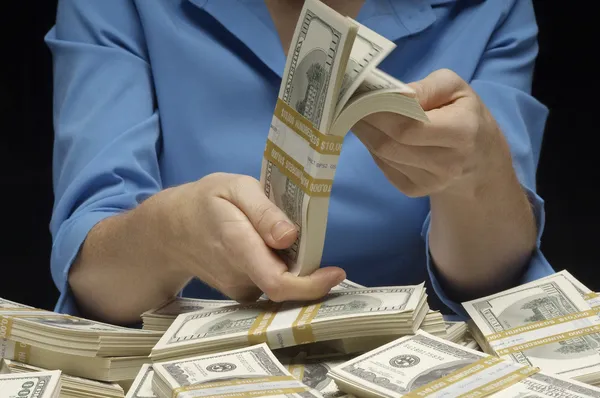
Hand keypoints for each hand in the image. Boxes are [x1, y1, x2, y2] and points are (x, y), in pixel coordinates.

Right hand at [162, 172, 345, 302]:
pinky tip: (268, 247)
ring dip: (293, 263)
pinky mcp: (241, 292)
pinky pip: (271, 283)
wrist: (171, 231)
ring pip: (281, 282)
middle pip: (287, 282)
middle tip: (308, 236)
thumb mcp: (234, 188)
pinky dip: (280, 267)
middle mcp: (239, 275)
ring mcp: (239, 288)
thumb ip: (263, 211)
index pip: (278, 282)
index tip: (335, 273)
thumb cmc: (205, 202)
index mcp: (238, 246)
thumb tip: (290, 236)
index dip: (311, 284)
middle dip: (308, 265)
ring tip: (278, 235)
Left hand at [353, 68, 508, 197]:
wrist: (477, 157)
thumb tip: (394, 94)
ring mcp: (430, 182)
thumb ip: (426, 87)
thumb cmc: (463, 114)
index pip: (409, 126)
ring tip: (356, 114)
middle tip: (349, 102)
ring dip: (365, 133)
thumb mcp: (455, 88)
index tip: (362, 95)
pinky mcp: (414, 190)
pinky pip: (384, 166)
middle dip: (365, 121)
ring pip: (383, 155)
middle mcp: (447, 163)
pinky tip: (375, 133)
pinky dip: (374, 148)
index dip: (380, 112)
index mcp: (462, 132)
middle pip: (391, 143)